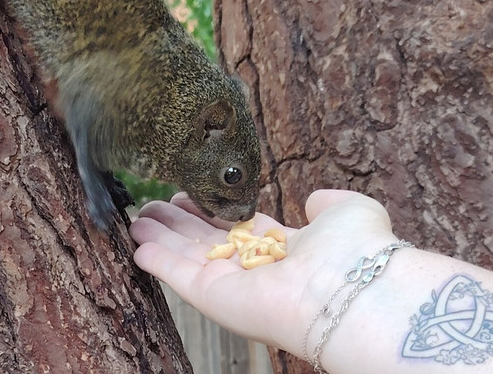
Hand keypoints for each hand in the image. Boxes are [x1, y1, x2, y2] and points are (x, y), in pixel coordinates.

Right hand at [130, 189, 397, 354]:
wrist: (353, 291)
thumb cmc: (357, 251)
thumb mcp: (346, 211)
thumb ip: (327, 202)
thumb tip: (313, 199)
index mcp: (284, 248)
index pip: (238, 228)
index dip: (212, 211)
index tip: (188, 195)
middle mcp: (256, 269)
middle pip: (207, 241)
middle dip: (179, 222)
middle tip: (151, 204)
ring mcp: (234, 285)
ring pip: (188, 257)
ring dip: (161, 237)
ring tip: (135, 217)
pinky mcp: (216, 298)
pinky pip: (180, 276)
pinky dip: (158, 260)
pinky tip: (137, 245)